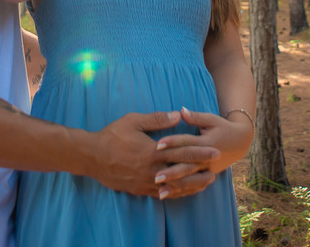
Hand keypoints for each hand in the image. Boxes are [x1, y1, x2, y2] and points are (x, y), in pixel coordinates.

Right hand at [91, 110, 218, 198]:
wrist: (92, 157)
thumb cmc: (112, 136)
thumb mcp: (133, 121)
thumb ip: (157, 119)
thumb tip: (178, 115)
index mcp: (153, 151)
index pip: (182, 152)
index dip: (200, 151)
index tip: (215, 151)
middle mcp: (153, 169)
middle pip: (183, 171)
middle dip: (201, 169)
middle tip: (217, 168)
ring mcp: (147, 182)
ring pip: (176, 186)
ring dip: (193, 185)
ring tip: (206, 183)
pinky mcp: (140, 189)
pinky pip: (163, 194)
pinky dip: (177, 192)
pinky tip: (185, 191)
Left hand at [153, 107, 252, 183]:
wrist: (240, 142)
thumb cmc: (222, 127)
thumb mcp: (211, 119)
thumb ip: (195, 117)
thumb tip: (180, 111)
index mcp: (207, 143)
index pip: (187, 143)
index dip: (173, 143)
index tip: (158, 145)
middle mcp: (207, 159)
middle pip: (187, 166)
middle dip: (172, 172)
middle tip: (156, 176)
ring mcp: (208, 169)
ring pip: (190, 180)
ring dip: (175, 186)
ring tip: (159, 192)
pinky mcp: (208, 175)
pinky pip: (193, 185)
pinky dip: (181, 191)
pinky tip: (168, 195)